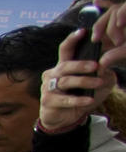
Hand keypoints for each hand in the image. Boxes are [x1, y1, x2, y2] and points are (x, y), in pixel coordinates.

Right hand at [39, 10, 124, 133]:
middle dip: (81, 65)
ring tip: (98, 83)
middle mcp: (52, 75)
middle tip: (96, 66)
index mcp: (62, 67)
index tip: (83, 31)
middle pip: (65, 65)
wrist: (63, 120)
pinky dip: (78, 100)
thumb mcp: (97, 85)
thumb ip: (102, 75)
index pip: (65, 49)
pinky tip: (90, 100)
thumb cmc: (79, 98)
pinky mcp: (48, 101)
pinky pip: (64, 99)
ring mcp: (48, 88)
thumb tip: (105, 68)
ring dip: (83, 82)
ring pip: (66, 81)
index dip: (72, 39)